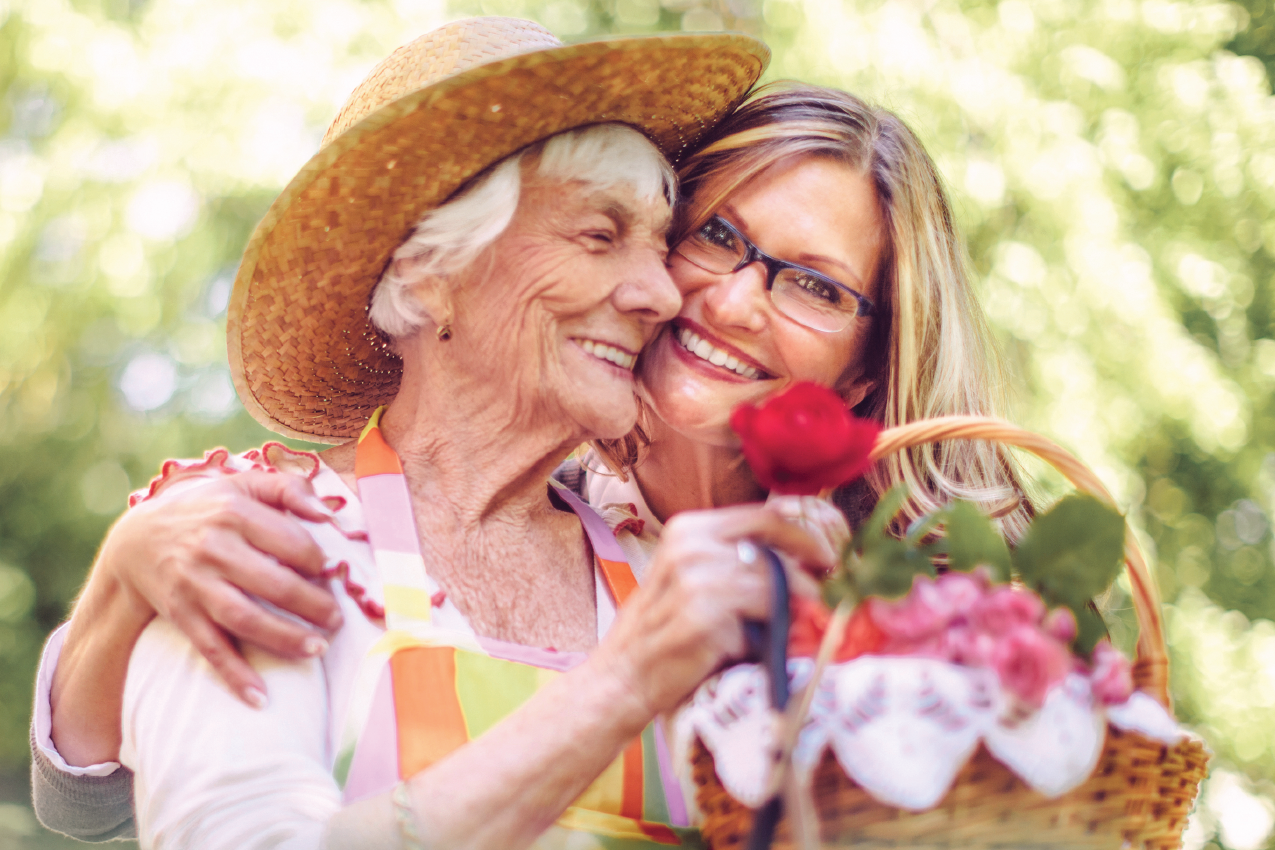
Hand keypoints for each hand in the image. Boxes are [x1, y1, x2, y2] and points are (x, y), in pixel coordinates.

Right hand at [100, 470, 342, 704]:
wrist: (137, 539)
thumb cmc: (208, 510)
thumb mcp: (243, 485)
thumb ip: (289, 490)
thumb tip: (328, 514)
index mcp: (234, 513)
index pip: (289, 542)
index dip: (317, 561)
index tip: (332, 573)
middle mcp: (212, 549)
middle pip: (271, 583)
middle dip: (310, 605)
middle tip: (337, 620)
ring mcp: (194, 584)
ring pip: (244, 618)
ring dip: (283, 638)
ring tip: (317, 650)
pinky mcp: (181, 613)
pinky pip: (210, 648)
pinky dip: (234, 675)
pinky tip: (260, 697)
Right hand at [593, 504, 833, 719]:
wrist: (623, 676)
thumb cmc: (665, 629)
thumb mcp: (692, 577)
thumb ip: (735, 560)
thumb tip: (804, 561)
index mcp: (689, 528)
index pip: (764, 516)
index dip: (803, 537)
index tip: (826, 560)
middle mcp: (691, 546)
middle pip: (775, 548)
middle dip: (808, 573)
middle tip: (824, 597)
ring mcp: (696, 579)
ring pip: (775, 584)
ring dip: (793, 609)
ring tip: (792, 629)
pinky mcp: (704, 615)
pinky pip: (762, 619)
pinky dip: (769, 636)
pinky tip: (754, 648)